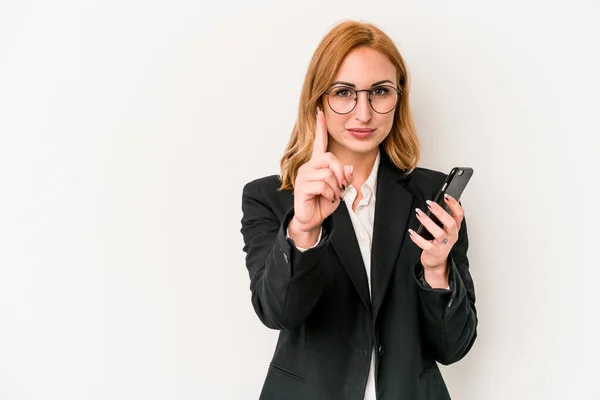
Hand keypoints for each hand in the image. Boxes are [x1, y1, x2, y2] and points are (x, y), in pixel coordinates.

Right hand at [291, 108, 353, 233]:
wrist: (311, 219)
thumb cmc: (323, 202)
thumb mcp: (339, 188)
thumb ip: (344, 177)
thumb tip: (348, 168)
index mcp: (316, 164)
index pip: (318, 142)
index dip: (320, 128)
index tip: (320, 112)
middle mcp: (308, 167)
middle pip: (329, 158)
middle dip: (340, 173)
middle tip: (341, 187)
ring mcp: (303, 176)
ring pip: (328, 174)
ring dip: (335, 188)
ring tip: (332, 196)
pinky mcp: (301, 187)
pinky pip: (323, 185)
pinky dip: (330, 194)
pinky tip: (326, 199)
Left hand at [408, 194, 464, 271]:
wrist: (436, 260)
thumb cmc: (439, 241)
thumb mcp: (444, 228)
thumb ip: (443, 216)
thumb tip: (440, 199)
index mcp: (455, 227)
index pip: (459, 214)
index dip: (454, 204)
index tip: (446, 195)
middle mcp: (452, 235)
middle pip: (450, 223)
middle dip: (440, 212)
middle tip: (429, 203)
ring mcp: (444, 244)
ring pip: (438, 233)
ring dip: (428, 222)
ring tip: (419, 214)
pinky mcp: (435, 252)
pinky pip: (426, 245)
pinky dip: (418, 238)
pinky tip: (411, 232)